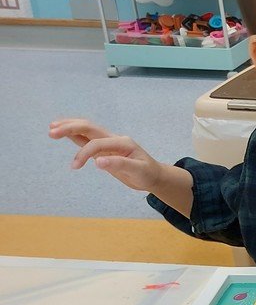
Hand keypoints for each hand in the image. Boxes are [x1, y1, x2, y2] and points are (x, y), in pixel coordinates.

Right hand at [49, 119, 163, 191]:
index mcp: (122, 142)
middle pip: (89, 128)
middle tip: (51, 131)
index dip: (84, 153)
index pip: (97, 143)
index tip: (75, 166)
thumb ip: (119, 165)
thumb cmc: (147, 174)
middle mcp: (114, 139)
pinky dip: (74, 135)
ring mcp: (108, 143)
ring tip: (52, 128)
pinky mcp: (104, 150)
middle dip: (70, 128)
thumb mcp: (138, 171)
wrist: (153, 176)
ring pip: (86, 130)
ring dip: (70, 128)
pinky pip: (87, 139)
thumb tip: (98, 162)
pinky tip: (64, 133)